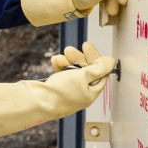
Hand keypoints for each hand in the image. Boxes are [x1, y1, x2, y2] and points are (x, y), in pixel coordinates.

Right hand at [0, 41, 115, 140]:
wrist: (36, 101)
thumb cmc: (60, 93)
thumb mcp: (83, 76)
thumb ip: (98, 68)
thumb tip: (111, 62)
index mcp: (91, 94)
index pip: (100, 73)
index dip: (95, 59)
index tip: (87, 47)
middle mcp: (81, 93)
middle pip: (86, 71)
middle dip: (78, 58)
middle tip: (71, 50)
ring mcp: (68, 91)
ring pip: (72, 71)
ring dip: (68, 61)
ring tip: (62, 55)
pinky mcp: (57, 88)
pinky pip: (61, 74)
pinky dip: (59, 66)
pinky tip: (55, 61)